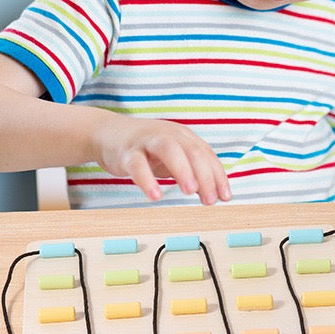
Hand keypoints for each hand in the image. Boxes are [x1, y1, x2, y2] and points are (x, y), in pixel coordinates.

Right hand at [93, 114, 231, 204]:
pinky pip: (137, 164)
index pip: (207, 155)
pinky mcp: (127, 152)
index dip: (218, 176)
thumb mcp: (174, 156)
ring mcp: (148, 141)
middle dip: (205, 176)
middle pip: (192, 151)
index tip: (225, 197)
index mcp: (184, 137)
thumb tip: (214, 193)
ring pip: (169, 150)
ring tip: (190, 191)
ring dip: (183, 170)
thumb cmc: (147, 148)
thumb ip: (193, 171)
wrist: (108, 134)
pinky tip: (155, 195)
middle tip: (210, 199)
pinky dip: (147, 180)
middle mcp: (169, 135)